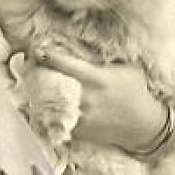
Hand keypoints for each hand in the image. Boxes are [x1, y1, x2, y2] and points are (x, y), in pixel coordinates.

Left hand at [39, 51, 174, 174]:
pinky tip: (44, 103)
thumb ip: (104, 59)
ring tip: (33, 84)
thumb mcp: (127, 68)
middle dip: (39, 73)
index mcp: (98, 79)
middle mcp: (86, 98)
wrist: (144, 126)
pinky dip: (50, 111)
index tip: (37, 49)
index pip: (65, 65)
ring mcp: (81, 116)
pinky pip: (58, 120)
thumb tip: (84, 44)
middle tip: (31, 65)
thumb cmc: (137, 92)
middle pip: (52, 84)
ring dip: (41, 94)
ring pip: (51, 104)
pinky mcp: (80, 131)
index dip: (48, 56)